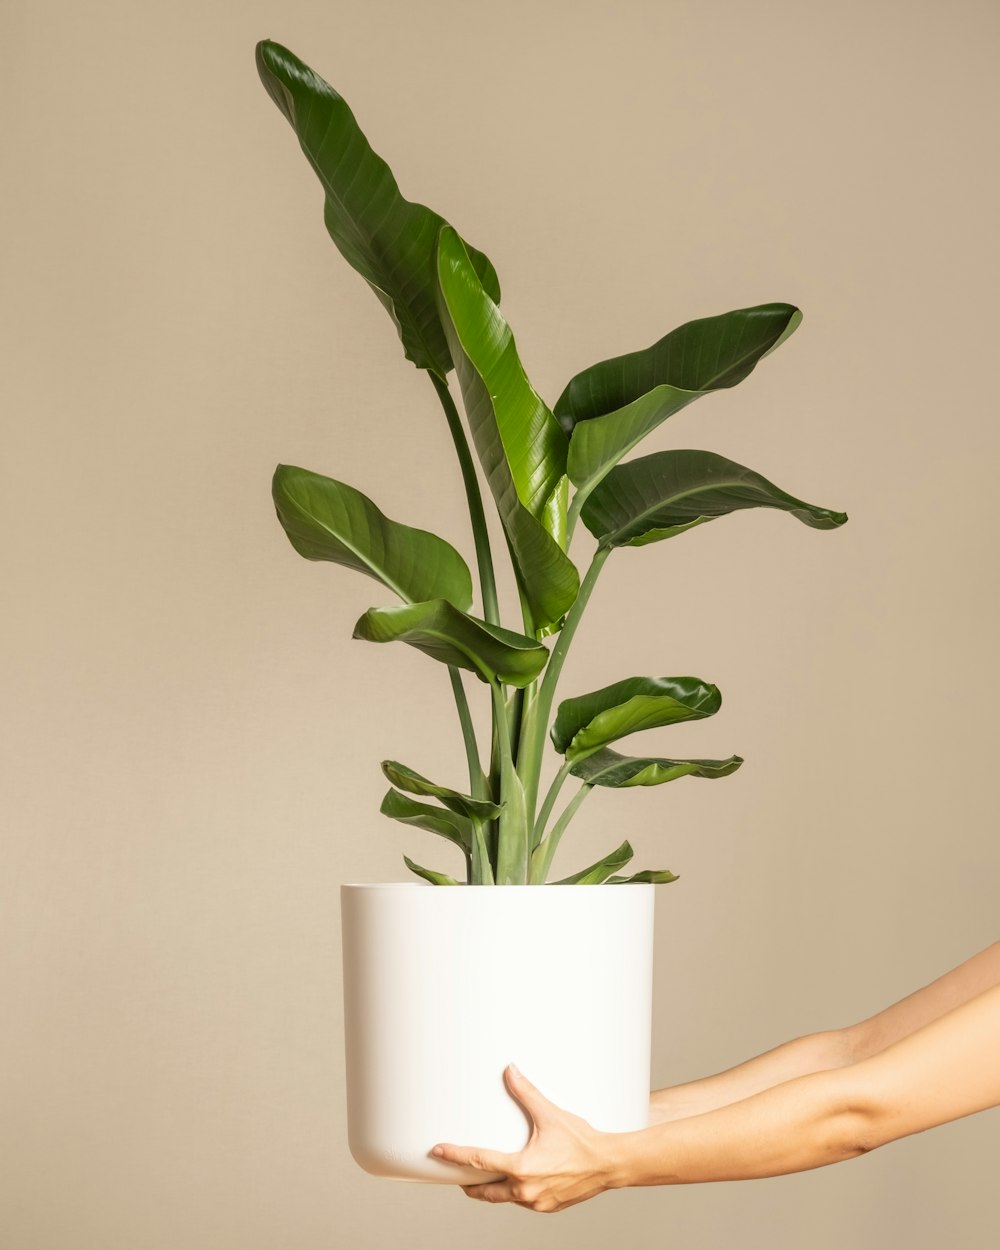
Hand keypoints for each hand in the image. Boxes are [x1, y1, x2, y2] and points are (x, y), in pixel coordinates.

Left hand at [431, 1064, 622, 1213]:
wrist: (607, 1164)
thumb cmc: (581, 1141)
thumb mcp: (550, 1115)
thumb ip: (526, 1093)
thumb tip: (510, 1071)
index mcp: (521, 1168)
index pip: (478, 1162)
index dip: (454, 1155)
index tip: (437, 1152)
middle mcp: (525, 1190)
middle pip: (484, 1191)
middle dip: (468, 1184)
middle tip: (456, 1174)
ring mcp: (535, 1202)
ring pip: (503, 1198)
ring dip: (491, 1189)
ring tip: (481, 1178)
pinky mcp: (546, 1207)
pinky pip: (521, 1201)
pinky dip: (512, 1192)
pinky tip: (514, 1182)